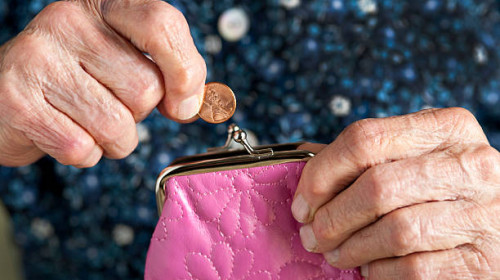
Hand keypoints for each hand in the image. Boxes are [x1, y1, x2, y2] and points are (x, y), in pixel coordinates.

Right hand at [0, 0, 205, 166]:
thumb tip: (193, 103)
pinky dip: (85, 153)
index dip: (184, 70)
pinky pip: (82, 148)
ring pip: (117, 125)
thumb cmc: (79, 79)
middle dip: (138, 113)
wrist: (9, 96)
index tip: (182, 103)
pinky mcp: (18, 101)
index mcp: (104, 6)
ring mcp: (38, 59)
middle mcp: (68, 22)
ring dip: (114, 139)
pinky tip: (65, 130)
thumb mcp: (124, 60)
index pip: (161, 24)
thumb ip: (168, 72)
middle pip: (145, 88)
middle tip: (108, 102)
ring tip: (87, 120)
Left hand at [292, 108, 499, 278]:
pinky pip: (415, 268)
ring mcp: (485, 212)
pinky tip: (369, 268)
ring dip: (352, 248)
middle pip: (377, 187)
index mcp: (446, 127)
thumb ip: (365, 155)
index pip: (365, 139)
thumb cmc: (441, 185)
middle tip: (312, 235)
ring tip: (336, 254)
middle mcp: (471, 164)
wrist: (499, 222)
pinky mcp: (485, 260)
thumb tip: (304, 159)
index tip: (302, 202)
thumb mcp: (412, 155)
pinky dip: (380, 272)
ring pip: (395, 231)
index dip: (321, 174)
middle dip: (332, 217)